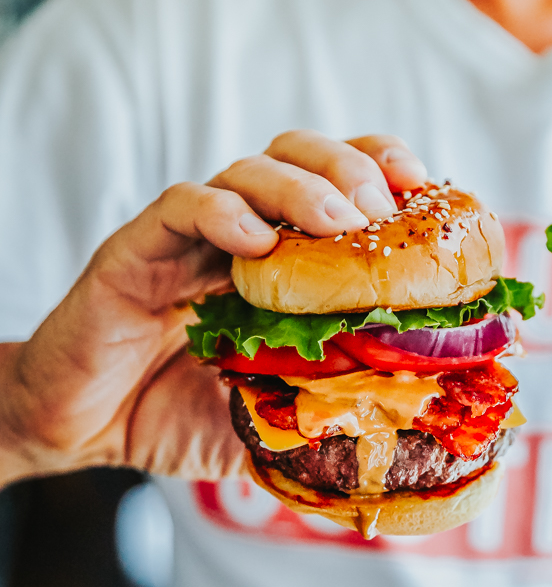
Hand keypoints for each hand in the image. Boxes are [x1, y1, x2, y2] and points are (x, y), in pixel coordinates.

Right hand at [0, 131, 426, 486]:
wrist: (91, 431)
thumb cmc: (190, 411)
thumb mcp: (282, 409)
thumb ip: (336, 401)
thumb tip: (414, 414)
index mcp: (286, 256)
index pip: (341, 181)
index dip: (383, 168)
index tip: (423, 187)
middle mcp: (244, 232)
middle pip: (302, 156)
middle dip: (350, 169)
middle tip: (381, 211)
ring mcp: (192, 236)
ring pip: (249, 170)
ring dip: (300, 188)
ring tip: (336, 222)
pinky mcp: (140, 249)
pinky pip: (182, 208)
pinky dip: (221, 214)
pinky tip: (254, 241)